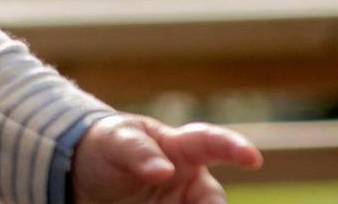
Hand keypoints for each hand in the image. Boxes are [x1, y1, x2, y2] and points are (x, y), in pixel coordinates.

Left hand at [70, 114, 261, 203]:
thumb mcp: (114, 140)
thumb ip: (138, 150)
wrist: (85, 175)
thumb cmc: (107, 146)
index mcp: (182, 148)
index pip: (212, 143)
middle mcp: (191, 182)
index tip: (252, 157)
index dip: (235, 148)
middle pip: (213, 201)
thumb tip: (165, 170)